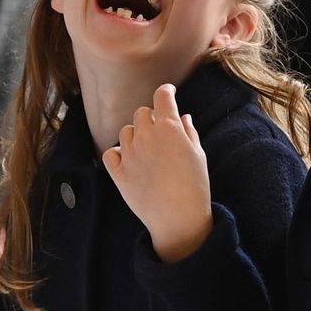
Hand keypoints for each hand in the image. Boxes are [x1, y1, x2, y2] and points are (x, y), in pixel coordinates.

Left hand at [103, 84, 212, 261]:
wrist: (178, 218)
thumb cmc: (195, 186)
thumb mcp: (198, 154)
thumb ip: (188, 132)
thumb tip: (182, 117)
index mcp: (169, 128)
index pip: (162, 97)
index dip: (166, 91)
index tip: (168, 92)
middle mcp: (146, 136)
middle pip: (142, 113)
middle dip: (151, 117)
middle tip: (160, 130)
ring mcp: (130, 154)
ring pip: (126, 131)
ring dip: (135, 134)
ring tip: (146, 149)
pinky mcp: (118, 172)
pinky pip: (111, 153)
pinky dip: (118, 153)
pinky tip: (128, 160)